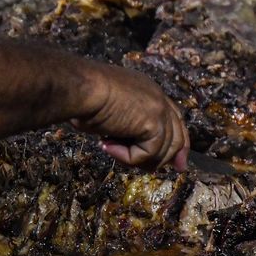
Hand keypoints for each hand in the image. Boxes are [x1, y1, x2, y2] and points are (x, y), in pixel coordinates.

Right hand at [73, 65, 188, 170]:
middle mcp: (158, 98)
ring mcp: (159, 109)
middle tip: (149, 169)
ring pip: (162, 150)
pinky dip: (127, 157)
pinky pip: (147, 153)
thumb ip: (127, 129)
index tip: (177, 164)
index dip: (176, 144)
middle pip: (177, 137)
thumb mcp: (109, 114)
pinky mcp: (154, 122)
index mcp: (149, 91)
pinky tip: (107, 145)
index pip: (174, 120)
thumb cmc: (82, 97)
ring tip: (112, 149)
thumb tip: (134, 151)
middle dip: (168, 158)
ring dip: (137, 158)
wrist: (78, 86)